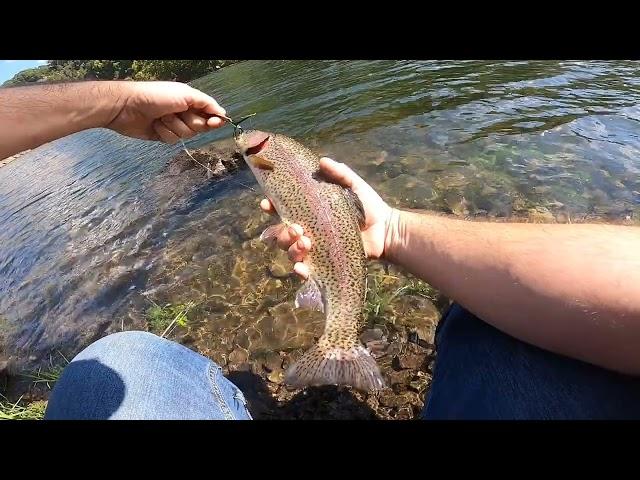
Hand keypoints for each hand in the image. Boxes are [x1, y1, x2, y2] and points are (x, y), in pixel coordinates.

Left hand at [104, 81, 227, 143]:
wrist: (127, 106)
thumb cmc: (155, 96)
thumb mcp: (185, 94)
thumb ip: (206, 103)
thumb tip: (222, 113)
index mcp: (190, 101)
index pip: (210, 113)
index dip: (214, 120)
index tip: (215, 122)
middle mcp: (184, 113)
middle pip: (200, 127)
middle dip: (188, 122)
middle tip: (176, 112)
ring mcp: (174, 125)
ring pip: (186, 135)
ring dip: (174, 127)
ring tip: (161, 117)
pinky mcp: (163, 135)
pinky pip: (173, 141)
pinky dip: (164, 133)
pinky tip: (155, 125)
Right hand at [260, 157, 395, 278]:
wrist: (386, 230)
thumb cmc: (369, 206)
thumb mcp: (354, 186)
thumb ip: (340, 173)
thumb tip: (322, 160)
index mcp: (310, 212)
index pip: (282, 209)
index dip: (270, 207)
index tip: (267, 204)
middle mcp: (308, 230)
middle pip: (281, 234)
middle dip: (282, 233)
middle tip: (298, 229)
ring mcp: (314, 248)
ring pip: (290, 252)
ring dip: (292, 248)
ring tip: (306, 243)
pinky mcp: (323, 264)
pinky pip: (305, 270)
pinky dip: (299, 270)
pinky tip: (302, 268)